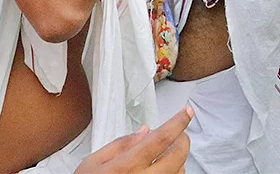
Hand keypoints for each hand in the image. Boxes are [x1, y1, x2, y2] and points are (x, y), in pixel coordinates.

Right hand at [74, 106, 192, 172]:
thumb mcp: (93, 162)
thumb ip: (120, 144)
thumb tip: (144, 131)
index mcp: (126, 166)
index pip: (161, 138)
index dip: (178, 122)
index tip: (187, 112)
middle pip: (178, 155)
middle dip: (183, 139)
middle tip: (179, 133)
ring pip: (180, 171)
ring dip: (180, 158)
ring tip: (169, 152)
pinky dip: (175, 172)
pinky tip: (166, 168)